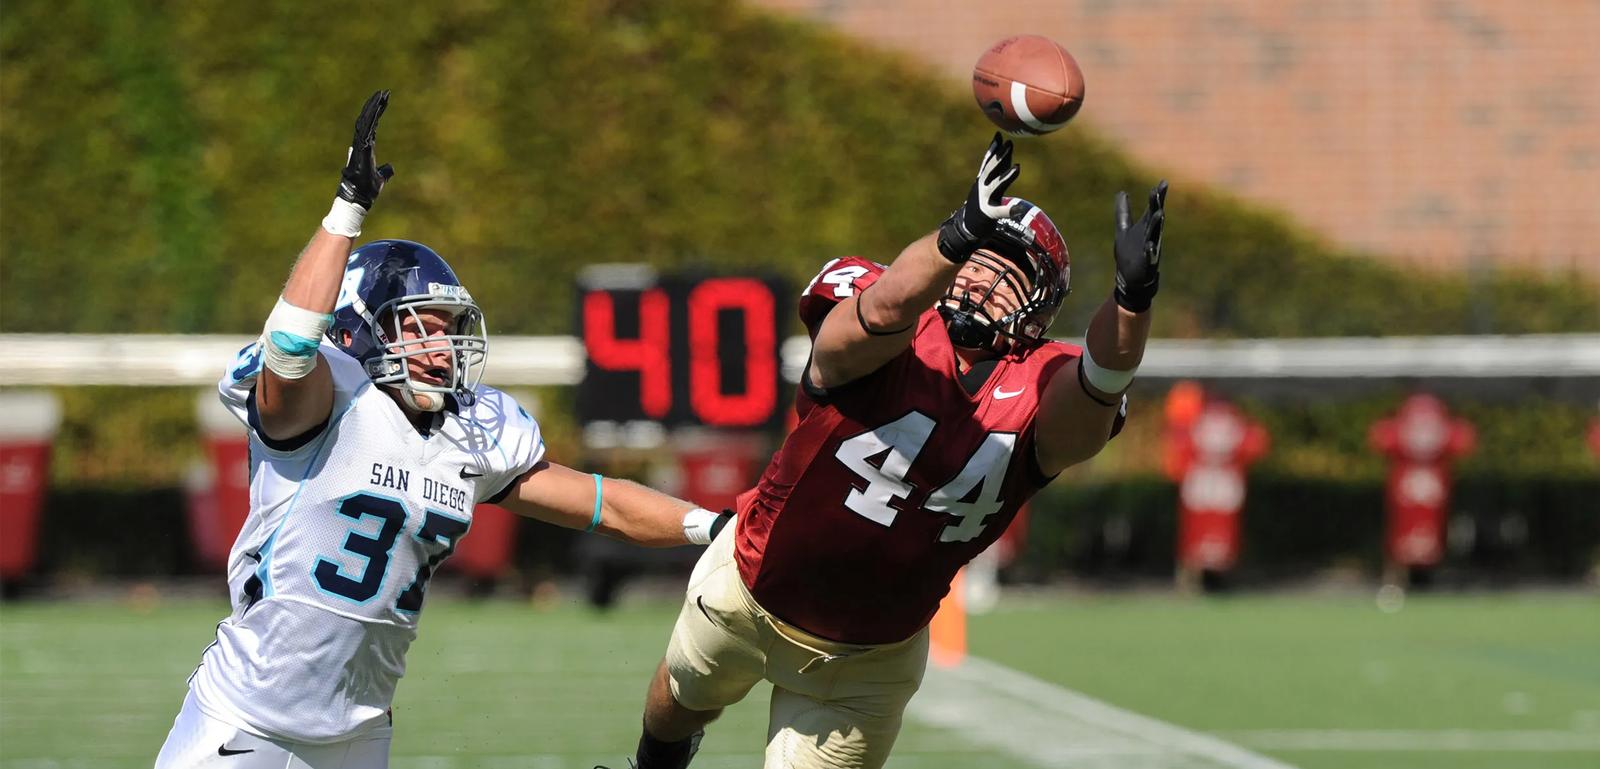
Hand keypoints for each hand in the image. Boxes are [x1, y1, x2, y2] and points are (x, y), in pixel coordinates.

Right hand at [337, 90, 394, 209]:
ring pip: (366, 122)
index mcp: (366, 147)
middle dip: (375, 105)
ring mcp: (360, 145)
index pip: (371, 125)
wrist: (359, 198)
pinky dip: (371, 119)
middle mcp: (361, 143)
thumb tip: (390, 168)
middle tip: (383, 92)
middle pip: (368, 119)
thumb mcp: (380, 178)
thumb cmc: (368, 189)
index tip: (383, 101)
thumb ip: (385, 171)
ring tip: (381, 96)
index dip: (376, 113)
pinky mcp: (361, 149)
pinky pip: (365, 130)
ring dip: (374, 108)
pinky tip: (376, 109)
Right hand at [937, 132, 1020, 262]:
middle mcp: (981, 189)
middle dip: (1000, 156)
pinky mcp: (988, 214)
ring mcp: (984, 201)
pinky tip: (1018, 209)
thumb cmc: (979, 208)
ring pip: (996, 186)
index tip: (999, 135)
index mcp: (981, 183)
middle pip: (991, 170)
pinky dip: (1009, 209)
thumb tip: (1006, 157)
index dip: (992, 149)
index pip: (987, 163)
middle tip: (1009, 143)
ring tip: (1018, 167)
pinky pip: (1000, 211)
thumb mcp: (985, 189)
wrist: (964, 229)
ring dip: (1006, 176)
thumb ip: (996, 174)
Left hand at [1113, 180, 1166, 311]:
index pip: (1153, 209)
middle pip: (1155, 218)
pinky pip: (1149, 257)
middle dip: (1156, 206)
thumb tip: (1121, 192)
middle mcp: (1151, 235)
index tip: (1163, 183)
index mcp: (1145, 227)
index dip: (1157, 197)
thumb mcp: (1123, 229)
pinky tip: (1149, 247)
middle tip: (1157, 192)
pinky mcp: (1146, 263)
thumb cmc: (1130, 253)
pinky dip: (1150, 252)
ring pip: (1154, 235)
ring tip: (1160, 214)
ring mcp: (1150, 249)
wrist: (1131, 278)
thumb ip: (1123, 212)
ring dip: (1157, 225)